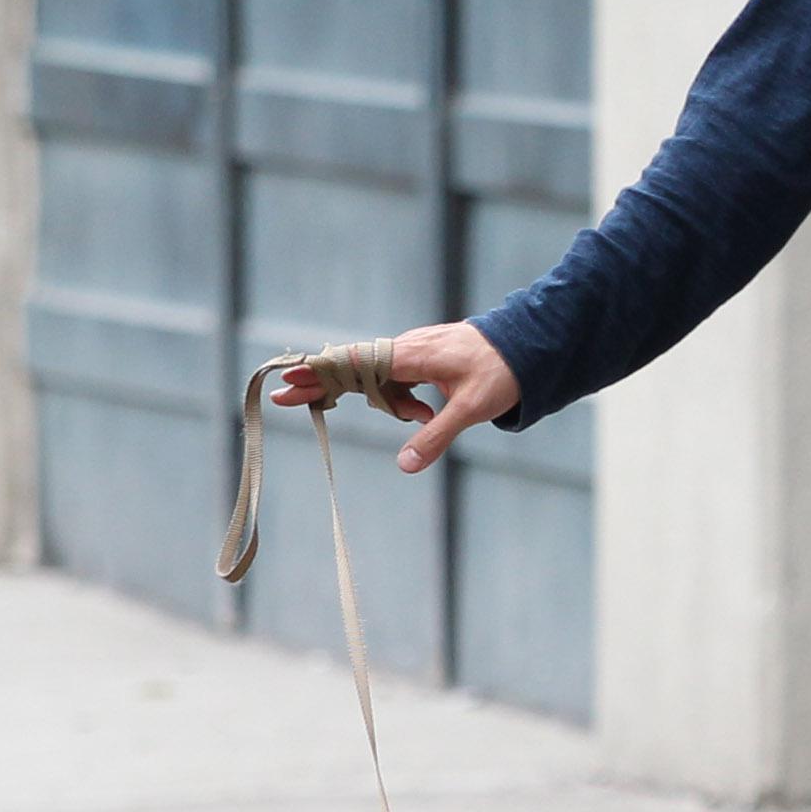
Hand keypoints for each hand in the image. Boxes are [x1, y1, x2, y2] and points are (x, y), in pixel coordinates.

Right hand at [272, 322, 522, 475]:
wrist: (529, 344)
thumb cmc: (501, 373)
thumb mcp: (471, 409)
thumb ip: (436, 436)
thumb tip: (406, 466)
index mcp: (412, 354)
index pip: (354, 363)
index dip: (320, 373)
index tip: (289, 381)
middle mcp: (406, 348)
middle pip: (351, 367)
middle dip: (320, 383)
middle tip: (281, 398)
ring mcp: (412, 352)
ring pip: (377, 378)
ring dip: (384, 402)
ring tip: (425, 417)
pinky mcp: (421, 358)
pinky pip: (395, 378)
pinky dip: (397, 398)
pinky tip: (425, 414)